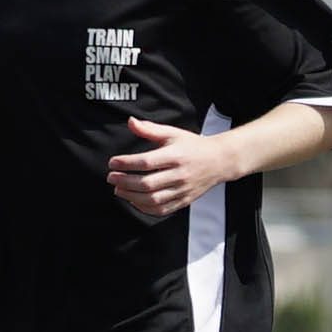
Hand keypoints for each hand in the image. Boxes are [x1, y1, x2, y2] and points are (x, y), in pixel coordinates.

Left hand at [106, 116, 237, 219]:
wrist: (220, 161)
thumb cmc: (193, 146)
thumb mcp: (173, 133)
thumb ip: (150, 129)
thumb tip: (130, 122)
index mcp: (176, 155)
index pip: (146, 162)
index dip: (126, 163)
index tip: (113, 162)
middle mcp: (180, 174)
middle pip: (147, 183)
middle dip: (125, 182)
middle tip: (111, 177)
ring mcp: (182, 190)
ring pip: (153, 199)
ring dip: (131, 196)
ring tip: (118, 189)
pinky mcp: (184, 201)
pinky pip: (162, 210)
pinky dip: (145, 208)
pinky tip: (134, 200)